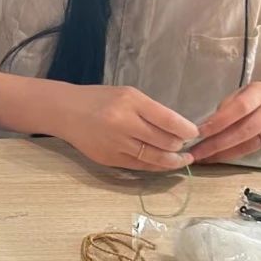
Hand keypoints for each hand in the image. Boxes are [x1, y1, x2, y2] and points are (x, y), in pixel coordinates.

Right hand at [58, 85, 198, 171]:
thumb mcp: (127, 94)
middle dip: (180, 145)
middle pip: (165, 141)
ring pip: (155, 158)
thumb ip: (150, 110)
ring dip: (173, 160)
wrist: (66, 112)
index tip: (194, 132)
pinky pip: (140, 166)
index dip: (186, 129)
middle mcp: (123, 123)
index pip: (168, 119)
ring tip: (183, 159)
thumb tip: (178, 129)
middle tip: (187, 145)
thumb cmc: (99, 99)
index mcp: (130, 102)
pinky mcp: (110, 159)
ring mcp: (116, 144)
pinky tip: (163, 163)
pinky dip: (155, 165)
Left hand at [189, 80, 260, 163]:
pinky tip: (220, 159)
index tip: (198, 133)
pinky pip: (257, 152)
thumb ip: (226, 108)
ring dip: (224, 154)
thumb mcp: (240, 94)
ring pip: (251, 146)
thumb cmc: (253, 97)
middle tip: (196, 153)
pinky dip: (236, 156)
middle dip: (217, 144)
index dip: (219, 122)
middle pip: (245, 131)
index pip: (240, 108)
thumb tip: (203, 129)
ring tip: (204, 158)